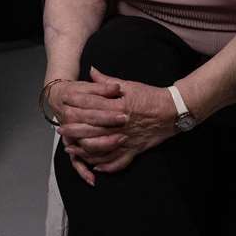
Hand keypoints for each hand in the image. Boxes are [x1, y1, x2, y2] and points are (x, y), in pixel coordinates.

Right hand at [43, 76, 122, 186]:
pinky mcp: (73, 145)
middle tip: (123, 136)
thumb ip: (102, 86)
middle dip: (107, 136)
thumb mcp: (89, 87)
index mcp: (73, 108)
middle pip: (87, 133)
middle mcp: (70, 124)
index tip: (125, 114)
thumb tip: (116, 87)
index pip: (92, 112)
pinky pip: (76, 162)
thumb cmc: (75, 91)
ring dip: (98, 152)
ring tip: (116, 151)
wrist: (58, 96)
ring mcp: (71, 136)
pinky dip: (83, 171)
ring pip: (82, 150)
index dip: (109, 114)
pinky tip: (93, 179)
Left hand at [64, 68, 180, 176]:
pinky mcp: (135, 150)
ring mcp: (127, 140)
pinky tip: (95, 166)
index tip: (63, 109)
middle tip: (61, 131)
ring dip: (85, 151)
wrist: (173, 110)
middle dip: (74, 131)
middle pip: (91, 131)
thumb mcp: (128, 85)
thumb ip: (106, 80)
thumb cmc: (150, 96)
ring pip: (101, 149)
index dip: (75, 109)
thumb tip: (91, 70)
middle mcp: (120, 125)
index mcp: (117, 107)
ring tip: (72, 150)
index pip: (91, 109)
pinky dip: (106, 165)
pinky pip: (119, 162)